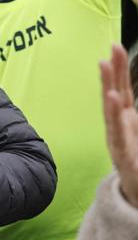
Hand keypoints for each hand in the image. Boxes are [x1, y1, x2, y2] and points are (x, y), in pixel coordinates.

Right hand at [100, 45, 137, 207]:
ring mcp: (118, 137)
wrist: (137, 192)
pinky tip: (112, 99)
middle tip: (111, 48)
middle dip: (113, 70)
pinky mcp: (122, 153)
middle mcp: (120, 124)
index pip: (123, 87)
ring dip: (107, 86)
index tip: (116, 47)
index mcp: (127, 118)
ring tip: (105, 66)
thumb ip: (130, 114)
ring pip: (111, 108)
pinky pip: (117, 131)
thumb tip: (122, 94)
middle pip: (115, 92)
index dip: (119, 68)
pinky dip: (113, 114)